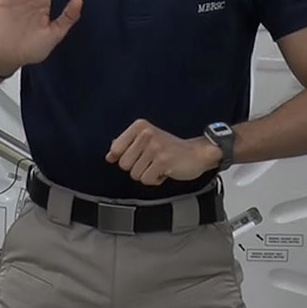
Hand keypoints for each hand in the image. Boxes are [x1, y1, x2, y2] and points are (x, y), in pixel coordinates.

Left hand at [106, 120, 222, 185]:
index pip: (115, 149)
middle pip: (124, 164)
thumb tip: (109, 156)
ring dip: (147, 174)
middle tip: (151, 161)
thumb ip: (126, 146)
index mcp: (140, 126)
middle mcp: (146, 134)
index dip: (124, 158)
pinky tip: (165, 171)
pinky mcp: (163, 161)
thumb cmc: (170, 149)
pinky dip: (155, 180)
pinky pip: (147, 180)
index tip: (138, 156)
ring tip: (159, 165)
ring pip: (135, 174)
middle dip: (137, 168)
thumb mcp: (146, 140)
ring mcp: (154, 147)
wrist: (197, 154)